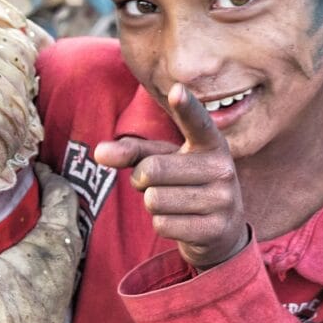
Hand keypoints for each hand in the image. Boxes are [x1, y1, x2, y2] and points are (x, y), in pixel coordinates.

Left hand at [94, 83, 248, 268]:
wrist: (221, 232)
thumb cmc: (184, 184)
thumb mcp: (161, 161)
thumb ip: (131, 152)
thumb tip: (99, 153)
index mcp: (210, 144)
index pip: (196, 123)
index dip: (186, 107)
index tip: (177, 90)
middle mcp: (222, 168)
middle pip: (151, 170)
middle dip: (142, 180)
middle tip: (158, 184)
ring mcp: (223, 200)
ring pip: (154, 200)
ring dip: (152, 204)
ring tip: (174, 203)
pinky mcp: (215, 229)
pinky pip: (162, 224)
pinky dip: (161, 224)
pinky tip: (181, 222)